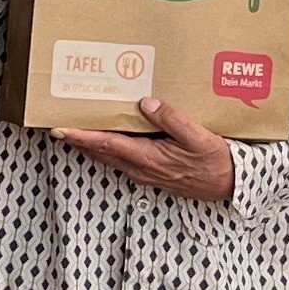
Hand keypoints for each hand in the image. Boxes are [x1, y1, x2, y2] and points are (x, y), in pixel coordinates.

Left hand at [68, 95, 237, 203]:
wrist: (229, 185)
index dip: (82, 136)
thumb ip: (172, 119)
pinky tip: (109, 140)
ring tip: (77, 131)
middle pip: (102, 153)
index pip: (107, 144)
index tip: (61, 129)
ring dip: (92, 146)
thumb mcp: (198, 137)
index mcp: (149, 157)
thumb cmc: (215, 162)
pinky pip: (122, 160)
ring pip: (110, 158)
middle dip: (79, 140)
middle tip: (59, 126)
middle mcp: (142, 168)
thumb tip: (146, 104)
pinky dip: (108, 150)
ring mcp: (146, 173)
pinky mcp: (152, 174)